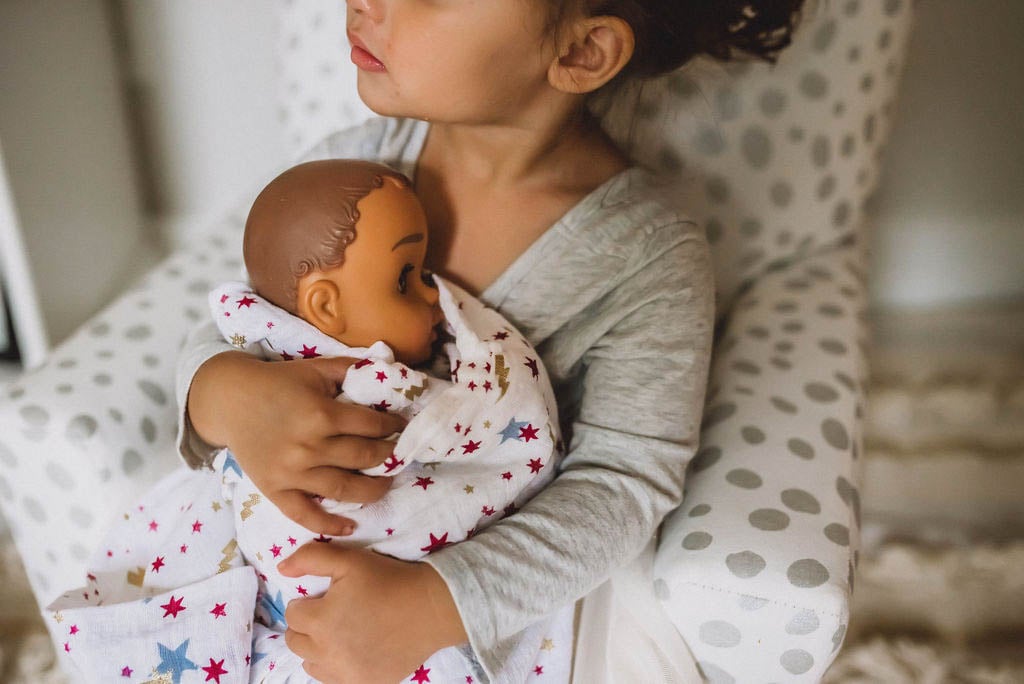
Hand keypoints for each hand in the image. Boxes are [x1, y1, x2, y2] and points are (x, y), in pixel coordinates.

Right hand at [188, 352, 405, 533]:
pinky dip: (328, 524)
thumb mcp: (316, 369)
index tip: (402, 427)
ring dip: (372, 490)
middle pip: (363, 458)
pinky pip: (305, 514)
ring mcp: (291, 473)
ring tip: (386, 485)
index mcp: (321, 414)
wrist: (229, 401)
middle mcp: (309, 447)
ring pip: (344, 489)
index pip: (372, 426)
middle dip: (388, 456)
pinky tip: (350, 527)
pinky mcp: (274, 490)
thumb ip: (351, 369)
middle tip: (400, 455)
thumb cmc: (277, 382)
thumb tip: (387, 371)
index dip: (393, 426)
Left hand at [279, 544, 467, 682]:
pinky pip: (334, 680)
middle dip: (307, 626)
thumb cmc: (389, 580)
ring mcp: (345, 674)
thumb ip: (310, 558)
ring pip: (311, 664)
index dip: (308, 602)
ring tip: (341, 632)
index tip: (327, 596)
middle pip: (296, 642)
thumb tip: (281, 569)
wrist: (430, 608)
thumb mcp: (350, 560)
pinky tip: (354, 650)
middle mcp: (327, 653)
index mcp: (320, 621)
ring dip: (318, 648)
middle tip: (332, 613)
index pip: (293, 614)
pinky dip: (336, 666)